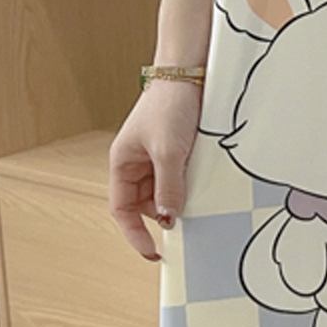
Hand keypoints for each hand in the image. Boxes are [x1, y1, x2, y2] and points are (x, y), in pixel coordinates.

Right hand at [108, 79, 202, 260]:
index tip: (152, 253)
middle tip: (185, 227)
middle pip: (146, 204)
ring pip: (165, 191)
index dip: (135, 234)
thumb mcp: (169, 151)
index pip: (122, 209)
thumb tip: (169, 219)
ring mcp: (158, 156)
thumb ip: (168, 187)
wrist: (190, 73)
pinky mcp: (178, 149)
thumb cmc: (169, 105)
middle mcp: (137, 162)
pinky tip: (203, 184)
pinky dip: (191, 184)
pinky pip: (181, 177)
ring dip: (179, 198)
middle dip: (163, 215)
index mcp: (123, 163)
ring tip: (196, 199)